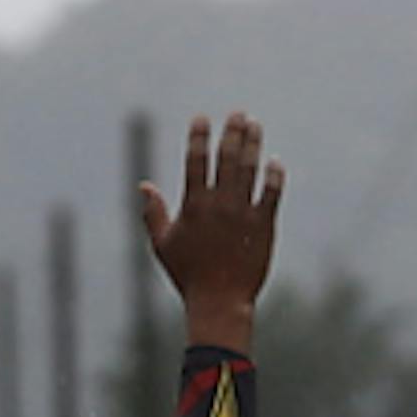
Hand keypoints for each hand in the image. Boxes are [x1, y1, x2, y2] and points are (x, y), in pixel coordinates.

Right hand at [140, 111, 282, 352]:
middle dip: (232, 131)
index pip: (195, 161)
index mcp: (194, 205)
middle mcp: (220, 204)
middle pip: (227, 157)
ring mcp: (243, 213)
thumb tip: (143, 186)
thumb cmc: (188, 276)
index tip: (202, 118)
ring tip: (255, 126)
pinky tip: (273, 162)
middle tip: (238, 114)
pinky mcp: (264, 225)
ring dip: (253, 144)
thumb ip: (153, 213)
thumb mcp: (163, 245)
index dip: (199, 137)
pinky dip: (273, 175)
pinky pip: (271, 193)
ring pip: (250, 169)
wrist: (219, 302)